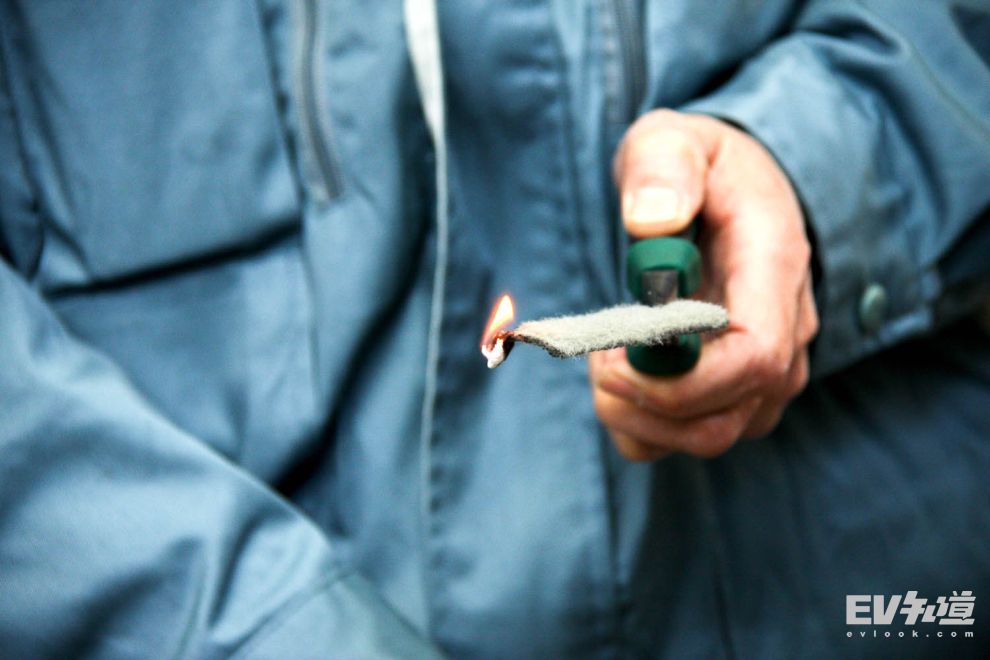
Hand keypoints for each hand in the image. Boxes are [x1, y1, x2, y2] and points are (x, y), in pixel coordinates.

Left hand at [589, 109, 818, 460]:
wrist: (729, 191)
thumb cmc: (701, 167)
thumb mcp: (676, 138)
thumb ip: (665, 166)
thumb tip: (649, 221)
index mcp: (775, 269)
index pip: (757, 358)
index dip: (680, 380)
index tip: (612, 359)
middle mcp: (787, 334)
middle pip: (728, 416)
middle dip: (644, 404)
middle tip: (596, 358)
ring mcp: (764, 371)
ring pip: (709, 437)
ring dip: (639, 416)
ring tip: (603, 358)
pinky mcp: (736, 389)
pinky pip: (689, 438)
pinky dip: (642, 424)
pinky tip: (620, 373)